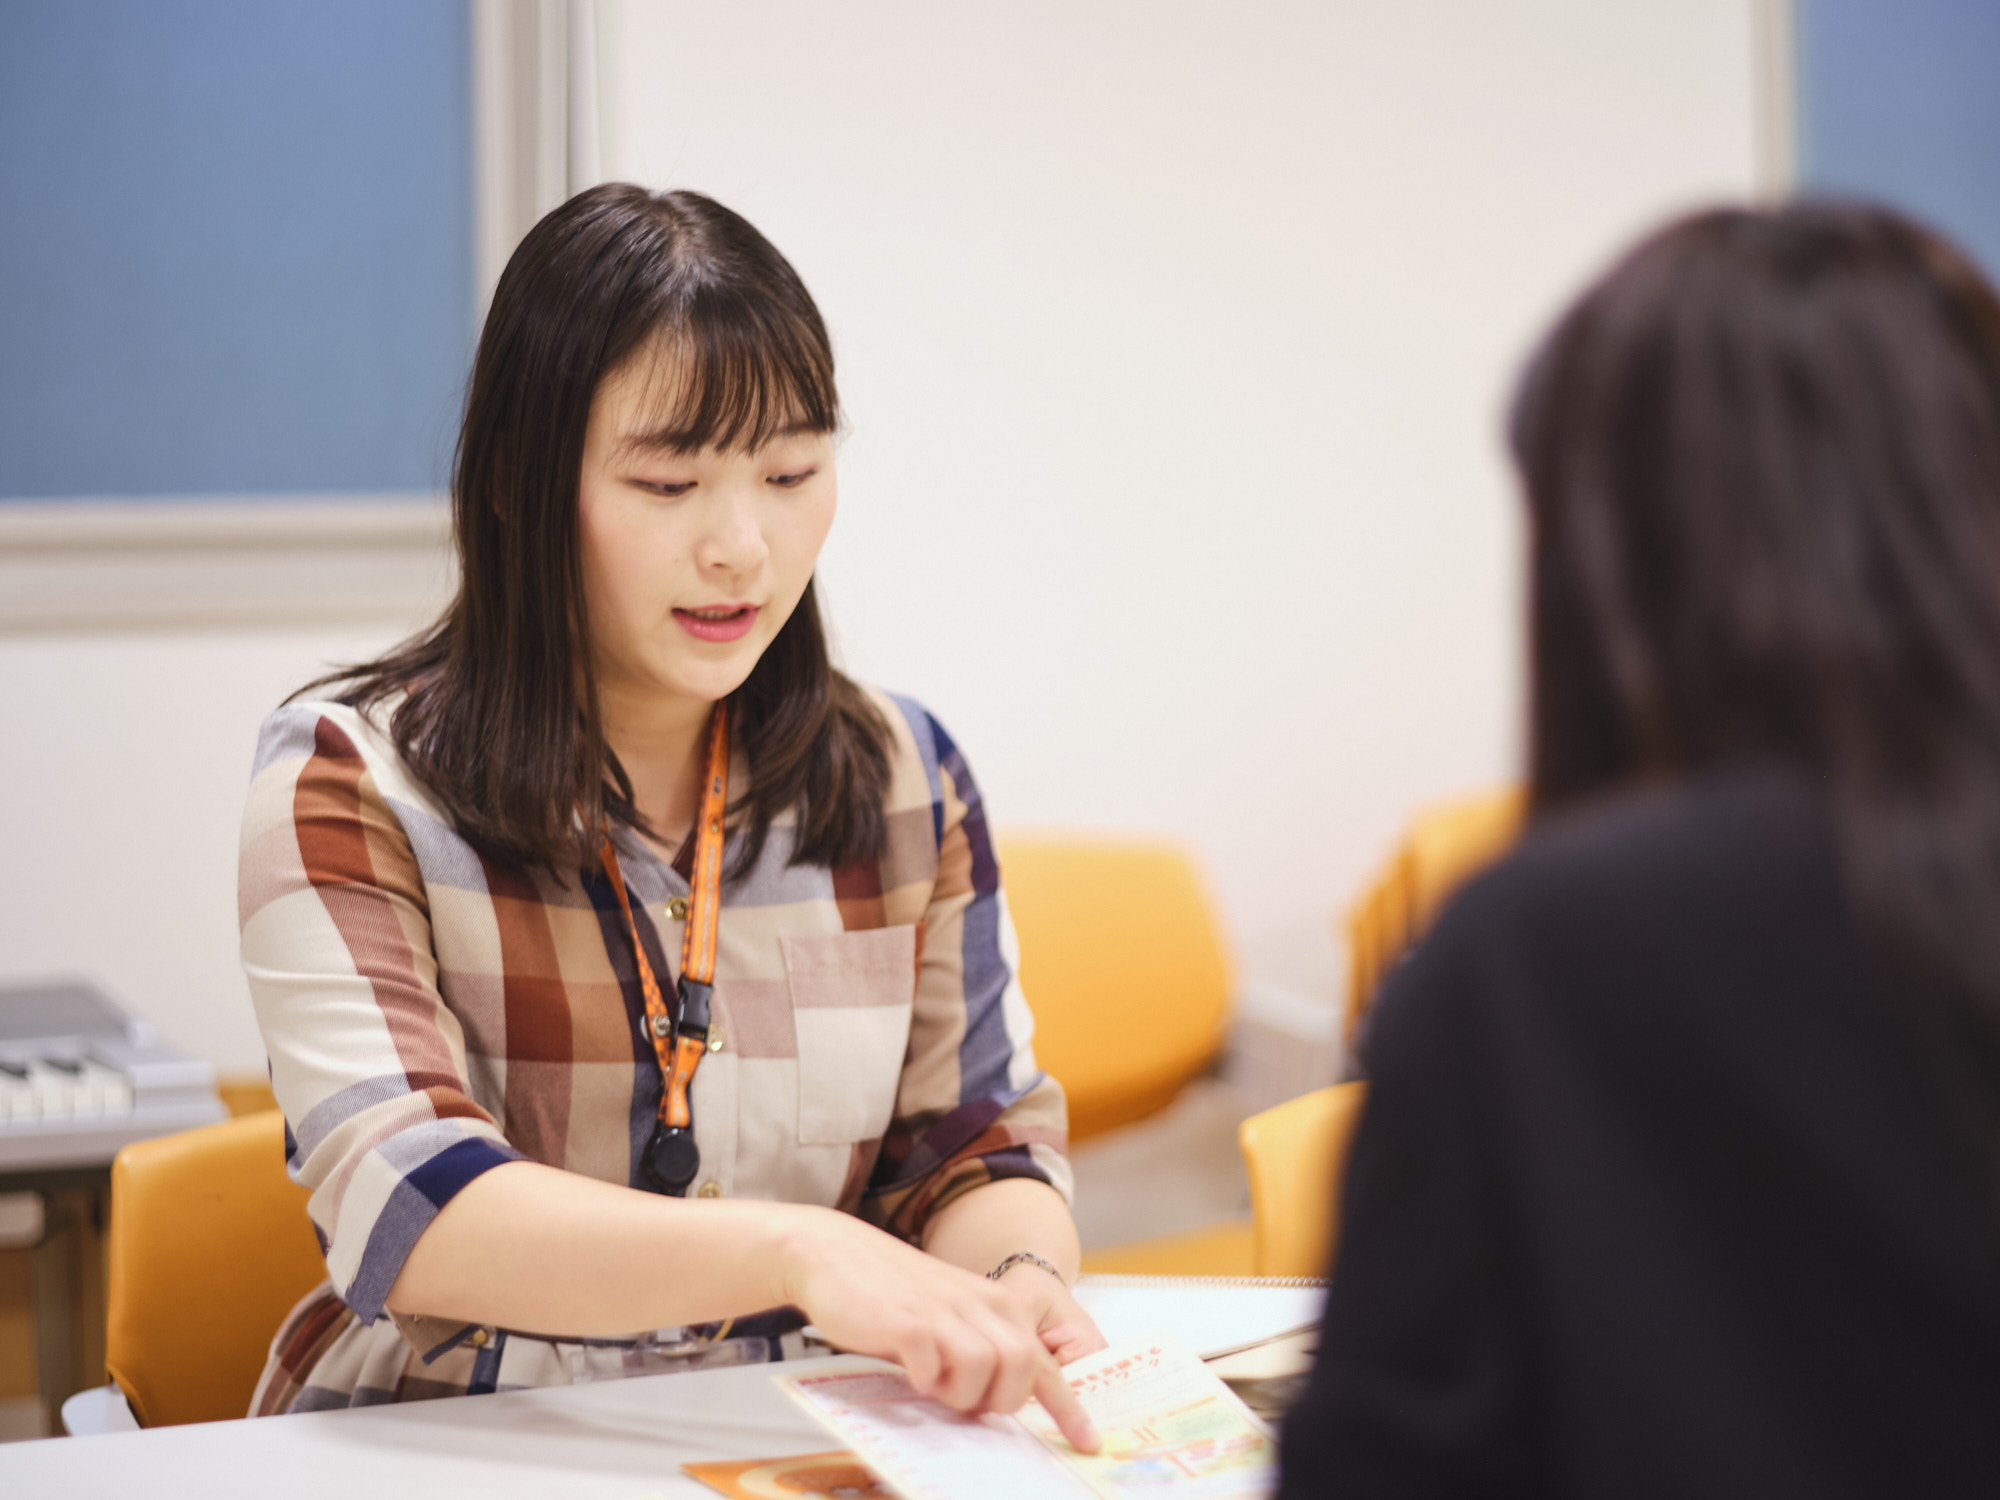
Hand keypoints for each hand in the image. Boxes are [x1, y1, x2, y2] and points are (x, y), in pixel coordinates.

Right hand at [777, 1207, 1100, 1452]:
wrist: (835, 1255)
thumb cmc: (893, 1294)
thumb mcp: (949, 1315)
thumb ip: (977, 1349)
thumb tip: (996, 1403)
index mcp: (996, 1304)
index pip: (1044, 1362)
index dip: (1068, 1407)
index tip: (1087, 1442)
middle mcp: (978, 1304)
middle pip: (1022, 1370)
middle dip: (999, 1400)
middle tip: (965, 1399)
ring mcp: (944, 1312)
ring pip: (984, 1372)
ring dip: (959, 1393)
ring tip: (932, 1382)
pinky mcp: (908, 1323)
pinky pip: (934, 1368)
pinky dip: (924, 1380)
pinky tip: (909, 1368)